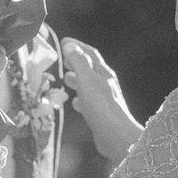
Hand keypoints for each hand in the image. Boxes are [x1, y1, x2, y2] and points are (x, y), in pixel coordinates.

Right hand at [62, 38, 142, 164]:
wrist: (114, 135)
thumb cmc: (100, 105)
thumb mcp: (87, 79)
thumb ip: (78, 62)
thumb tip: (70, 45)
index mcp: (103, 73)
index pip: (90, 53)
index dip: (77, 46)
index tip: (64, 42)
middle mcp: (105, 84)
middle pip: (90, 68)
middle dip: (76, 63)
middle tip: (63, 60)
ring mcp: (104, 100)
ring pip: (89, 85)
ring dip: (77, 80)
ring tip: (66, 79)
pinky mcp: (101, 114)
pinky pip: (89, 102)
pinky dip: (80, 99)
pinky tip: (75, 103)